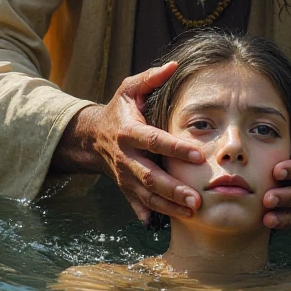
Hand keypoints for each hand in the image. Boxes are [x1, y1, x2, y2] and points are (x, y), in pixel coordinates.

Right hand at [52, 63, 203, 224]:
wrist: (92, 137)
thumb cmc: (119, 110)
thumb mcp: (129, 89)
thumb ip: (150, 78)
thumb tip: (173, 66)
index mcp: (129, 131)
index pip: (154, 140)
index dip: (175, 148)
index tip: (198, 155)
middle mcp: (126, 156)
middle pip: (150, 176)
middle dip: (173, 189)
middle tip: (196, 198)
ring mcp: (124, 176)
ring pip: (146, 195)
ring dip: (168, 205)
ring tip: (191, 211)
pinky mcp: (124, 188)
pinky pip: (137, 204)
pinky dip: (147, 215)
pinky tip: (162, 224)